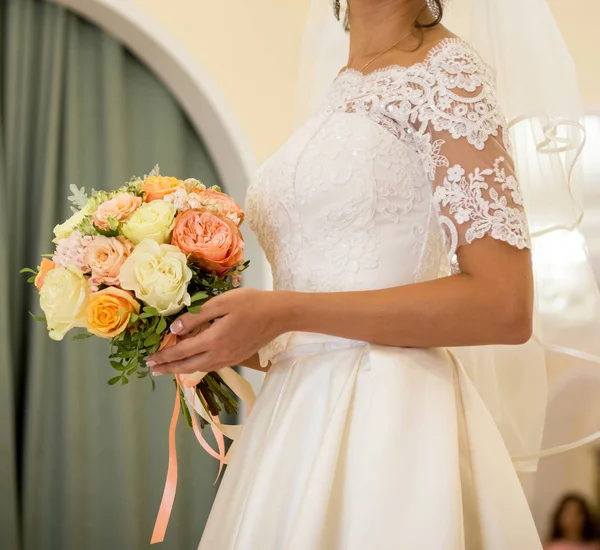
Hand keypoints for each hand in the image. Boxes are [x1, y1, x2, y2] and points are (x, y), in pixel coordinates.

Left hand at [147, 288, 288, 374]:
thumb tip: (174, 329)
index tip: (149, 359)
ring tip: (169, 369)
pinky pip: (211, 366)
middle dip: (168, 368)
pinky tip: (194, 363)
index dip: (164, 356)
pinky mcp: (237, 358)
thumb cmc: (251, 303)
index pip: (181, 352)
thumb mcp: (221, 303)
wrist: (279, 315)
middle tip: (152, 369)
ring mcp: (229, 359)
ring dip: (181, 370)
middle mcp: (219, 354)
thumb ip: (196, 316)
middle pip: (188, 366)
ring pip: (200, 369)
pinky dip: (197, 367)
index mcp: (213, 340)